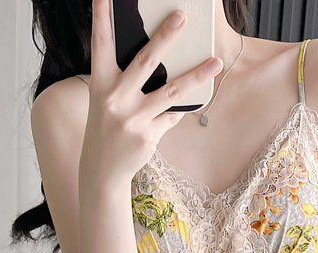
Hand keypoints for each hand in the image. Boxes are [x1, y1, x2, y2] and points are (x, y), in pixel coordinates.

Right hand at [84, 0, 223, 182]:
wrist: (102, 170)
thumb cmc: (107, 127)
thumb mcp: (107, 100)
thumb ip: (126, 79)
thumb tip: (163, 59)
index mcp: (100, 84)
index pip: (101, 43)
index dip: (102, 17)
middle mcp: (114, 99)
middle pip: (145, 62)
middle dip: (165, 37)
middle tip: (182, 16)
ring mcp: (132, 119)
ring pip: (171, 92)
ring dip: (197, 76)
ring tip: (216, 62)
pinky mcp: (148, 136)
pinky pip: (173, 116)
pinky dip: (183, 108)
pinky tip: (196, 98)